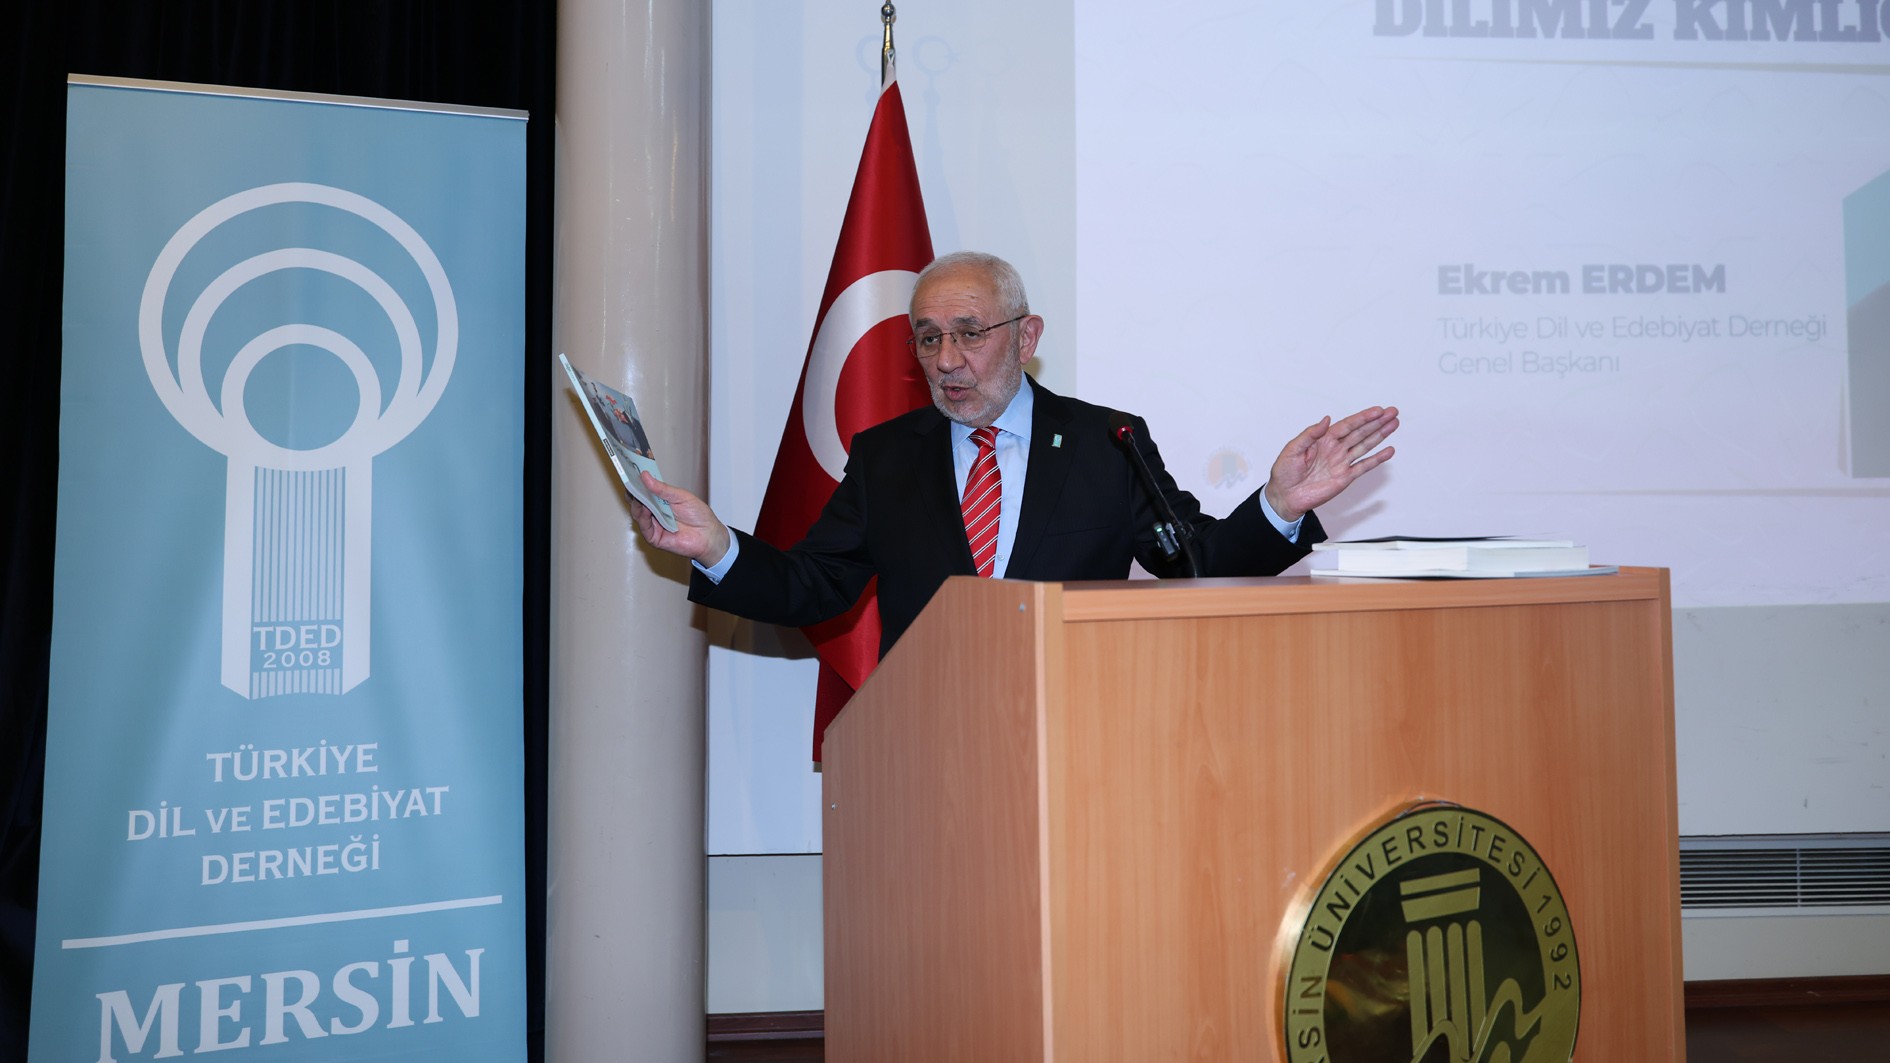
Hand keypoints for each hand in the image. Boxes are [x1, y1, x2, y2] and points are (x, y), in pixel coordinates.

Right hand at [632, 470, 732, 566]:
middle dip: (634, 491)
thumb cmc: (698, 515)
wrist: (709, 535)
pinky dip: (643, 517)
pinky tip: (646, 509)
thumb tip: (646, 476)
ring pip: (638, 513)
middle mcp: (654, 512)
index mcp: (660, 500)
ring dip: (638, 503)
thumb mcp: (681, 496)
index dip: (636, 482)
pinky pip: (645, 527)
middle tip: (631, 481)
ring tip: (639, 494)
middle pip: (637, 501)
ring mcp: (654, 525)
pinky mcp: (655, 537)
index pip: (643, 491)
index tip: (631, 471)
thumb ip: (662, 489)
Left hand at [1263, 405, 1399, 521]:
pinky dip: (1377, 459)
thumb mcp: (1292, 449)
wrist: (1285, 496)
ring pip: (1365, 445)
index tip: (1378, 410)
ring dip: (1380, 435)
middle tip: (1393, 412)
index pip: (1348, 425)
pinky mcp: (1345, 477)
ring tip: (1394, 424)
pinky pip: (1364, 466)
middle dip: (1377, 422)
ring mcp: (1342, 462)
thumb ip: (1310, 434)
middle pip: (1360, 432)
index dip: (1363, 417)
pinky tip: (1389, 451)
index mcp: (1324, 439)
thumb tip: (1326, 419)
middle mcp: (1336, 448)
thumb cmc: (1284, 472)